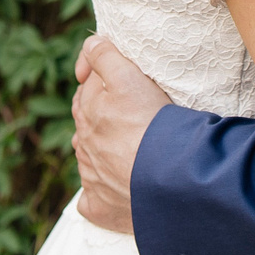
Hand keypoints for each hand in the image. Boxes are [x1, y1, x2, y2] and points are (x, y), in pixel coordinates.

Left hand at [70, 34, 169, 232]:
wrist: (169, 178)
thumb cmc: (152, 124)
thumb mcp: (129, 77)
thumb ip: (105, 56)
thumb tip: (89, 46)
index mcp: (88, 114)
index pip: (86, 94)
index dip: (101, 85)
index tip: (119, 84)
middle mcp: (84, 147)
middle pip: (86, 127)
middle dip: (99, 119)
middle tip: (128, 116)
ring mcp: (91, 180)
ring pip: (89, 161)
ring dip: (101, 154)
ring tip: (129, 152)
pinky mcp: (101, 209)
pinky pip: (92, 202)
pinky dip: (100, 196)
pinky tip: (117, 191)